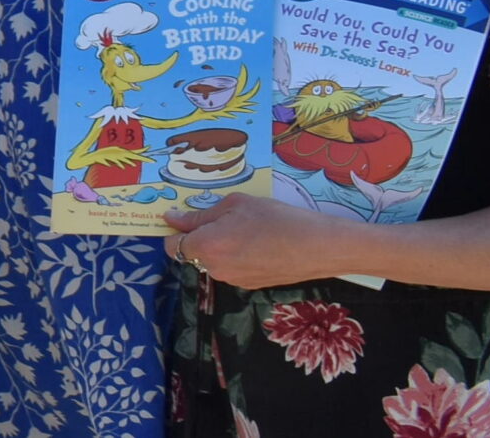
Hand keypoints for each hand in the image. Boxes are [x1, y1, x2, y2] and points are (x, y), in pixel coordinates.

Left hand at [162, 192, 346, 288]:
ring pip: (212, 261)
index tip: (183, 218)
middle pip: (191, 254)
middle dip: (198, 237)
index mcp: (206, 247)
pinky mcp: (250, 285)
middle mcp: (215, 269)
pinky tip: (257, 243)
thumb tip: (172, 219)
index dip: (175, 231)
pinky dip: (235, 256)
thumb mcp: (235, 205)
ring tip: (244, 228)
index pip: (172, 246)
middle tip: (220, 218)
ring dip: (218, 246)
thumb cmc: (276, 218)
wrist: (318, 246)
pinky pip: (231, 268)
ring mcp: (233, 281)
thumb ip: (199, 215)